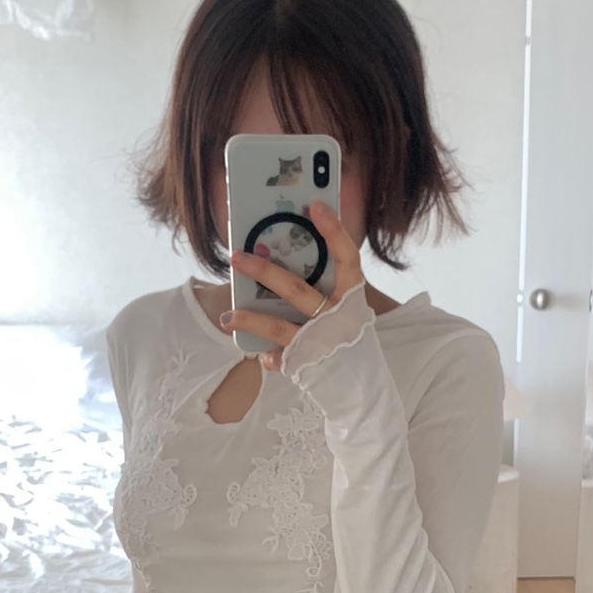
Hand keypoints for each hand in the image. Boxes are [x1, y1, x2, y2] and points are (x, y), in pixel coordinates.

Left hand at [221, 202, 364, 371]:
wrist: (365, 387)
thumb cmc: (351, 337)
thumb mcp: (349, 308)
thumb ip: (327, 285)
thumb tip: (286, 255)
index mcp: (353, 297)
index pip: (347, 257)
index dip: (333, 231)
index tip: (315, 205)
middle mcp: (339, 318)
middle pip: (297, 290)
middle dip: (264, 271)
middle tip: (237, 256)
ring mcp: (322, 342)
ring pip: (279, 327)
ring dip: (250, 319)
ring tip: (227, 315)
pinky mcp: (308, 365)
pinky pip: (280, 358)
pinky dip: (268, 355)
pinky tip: (258, 351)